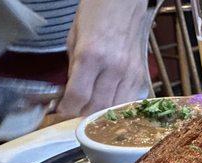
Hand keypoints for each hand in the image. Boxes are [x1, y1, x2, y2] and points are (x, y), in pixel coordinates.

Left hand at [57, 0, 151, 116]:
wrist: (123, 4)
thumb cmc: (96, 16)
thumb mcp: (74, 39)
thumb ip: (73, 69)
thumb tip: (70, 94)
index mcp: (91, 55)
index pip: (79, 96)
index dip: (67, 108)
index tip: (61, 110)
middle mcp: (113, 67)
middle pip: (97, 106)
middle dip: (82, 112)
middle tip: (75, 110)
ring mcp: (130, 73)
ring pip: (115, 107)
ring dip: (100, 112)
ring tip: (91, 108)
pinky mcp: (140, 75)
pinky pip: (128, 100)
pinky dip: (117, 106)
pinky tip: (108, 102)